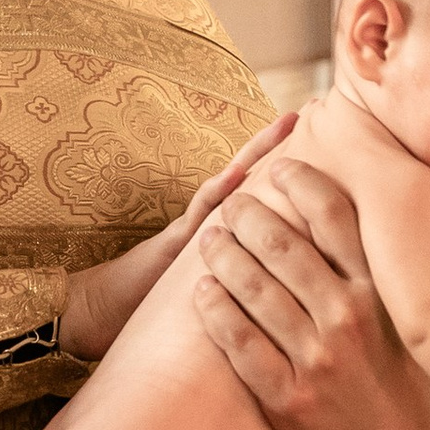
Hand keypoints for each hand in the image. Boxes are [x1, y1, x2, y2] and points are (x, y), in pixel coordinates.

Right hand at [60, 114, 294, 366]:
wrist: (100, 315)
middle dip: (283, 148)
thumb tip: (294, 305)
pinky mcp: (172, 246)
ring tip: (286, 124)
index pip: (268, 202)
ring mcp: (194, 233)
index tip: (329, 147)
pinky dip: (220, 192)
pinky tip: (240, 172)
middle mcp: (214, 231)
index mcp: (230, 244)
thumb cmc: (161, 320)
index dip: (296, 174)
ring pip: (234, 188)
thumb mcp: (217, 300)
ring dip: (258, 155)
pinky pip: (200, 214)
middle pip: (256, 183)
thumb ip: (245, 290)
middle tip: (312, 109)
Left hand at [188, 156, 429, 429]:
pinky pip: (240, 344)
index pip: (336, 218)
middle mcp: (348, 321)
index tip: (280, 167)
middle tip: (233, 204)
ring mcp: (316, 361)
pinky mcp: (286, 398)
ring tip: (212, 238)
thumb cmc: (417, 373)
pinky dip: (216, 312)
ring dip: (225, 256)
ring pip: (255, 291)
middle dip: (250, 217)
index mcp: (383, 293)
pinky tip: (203, 290)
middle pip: (284, 249)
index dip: (302, 183)